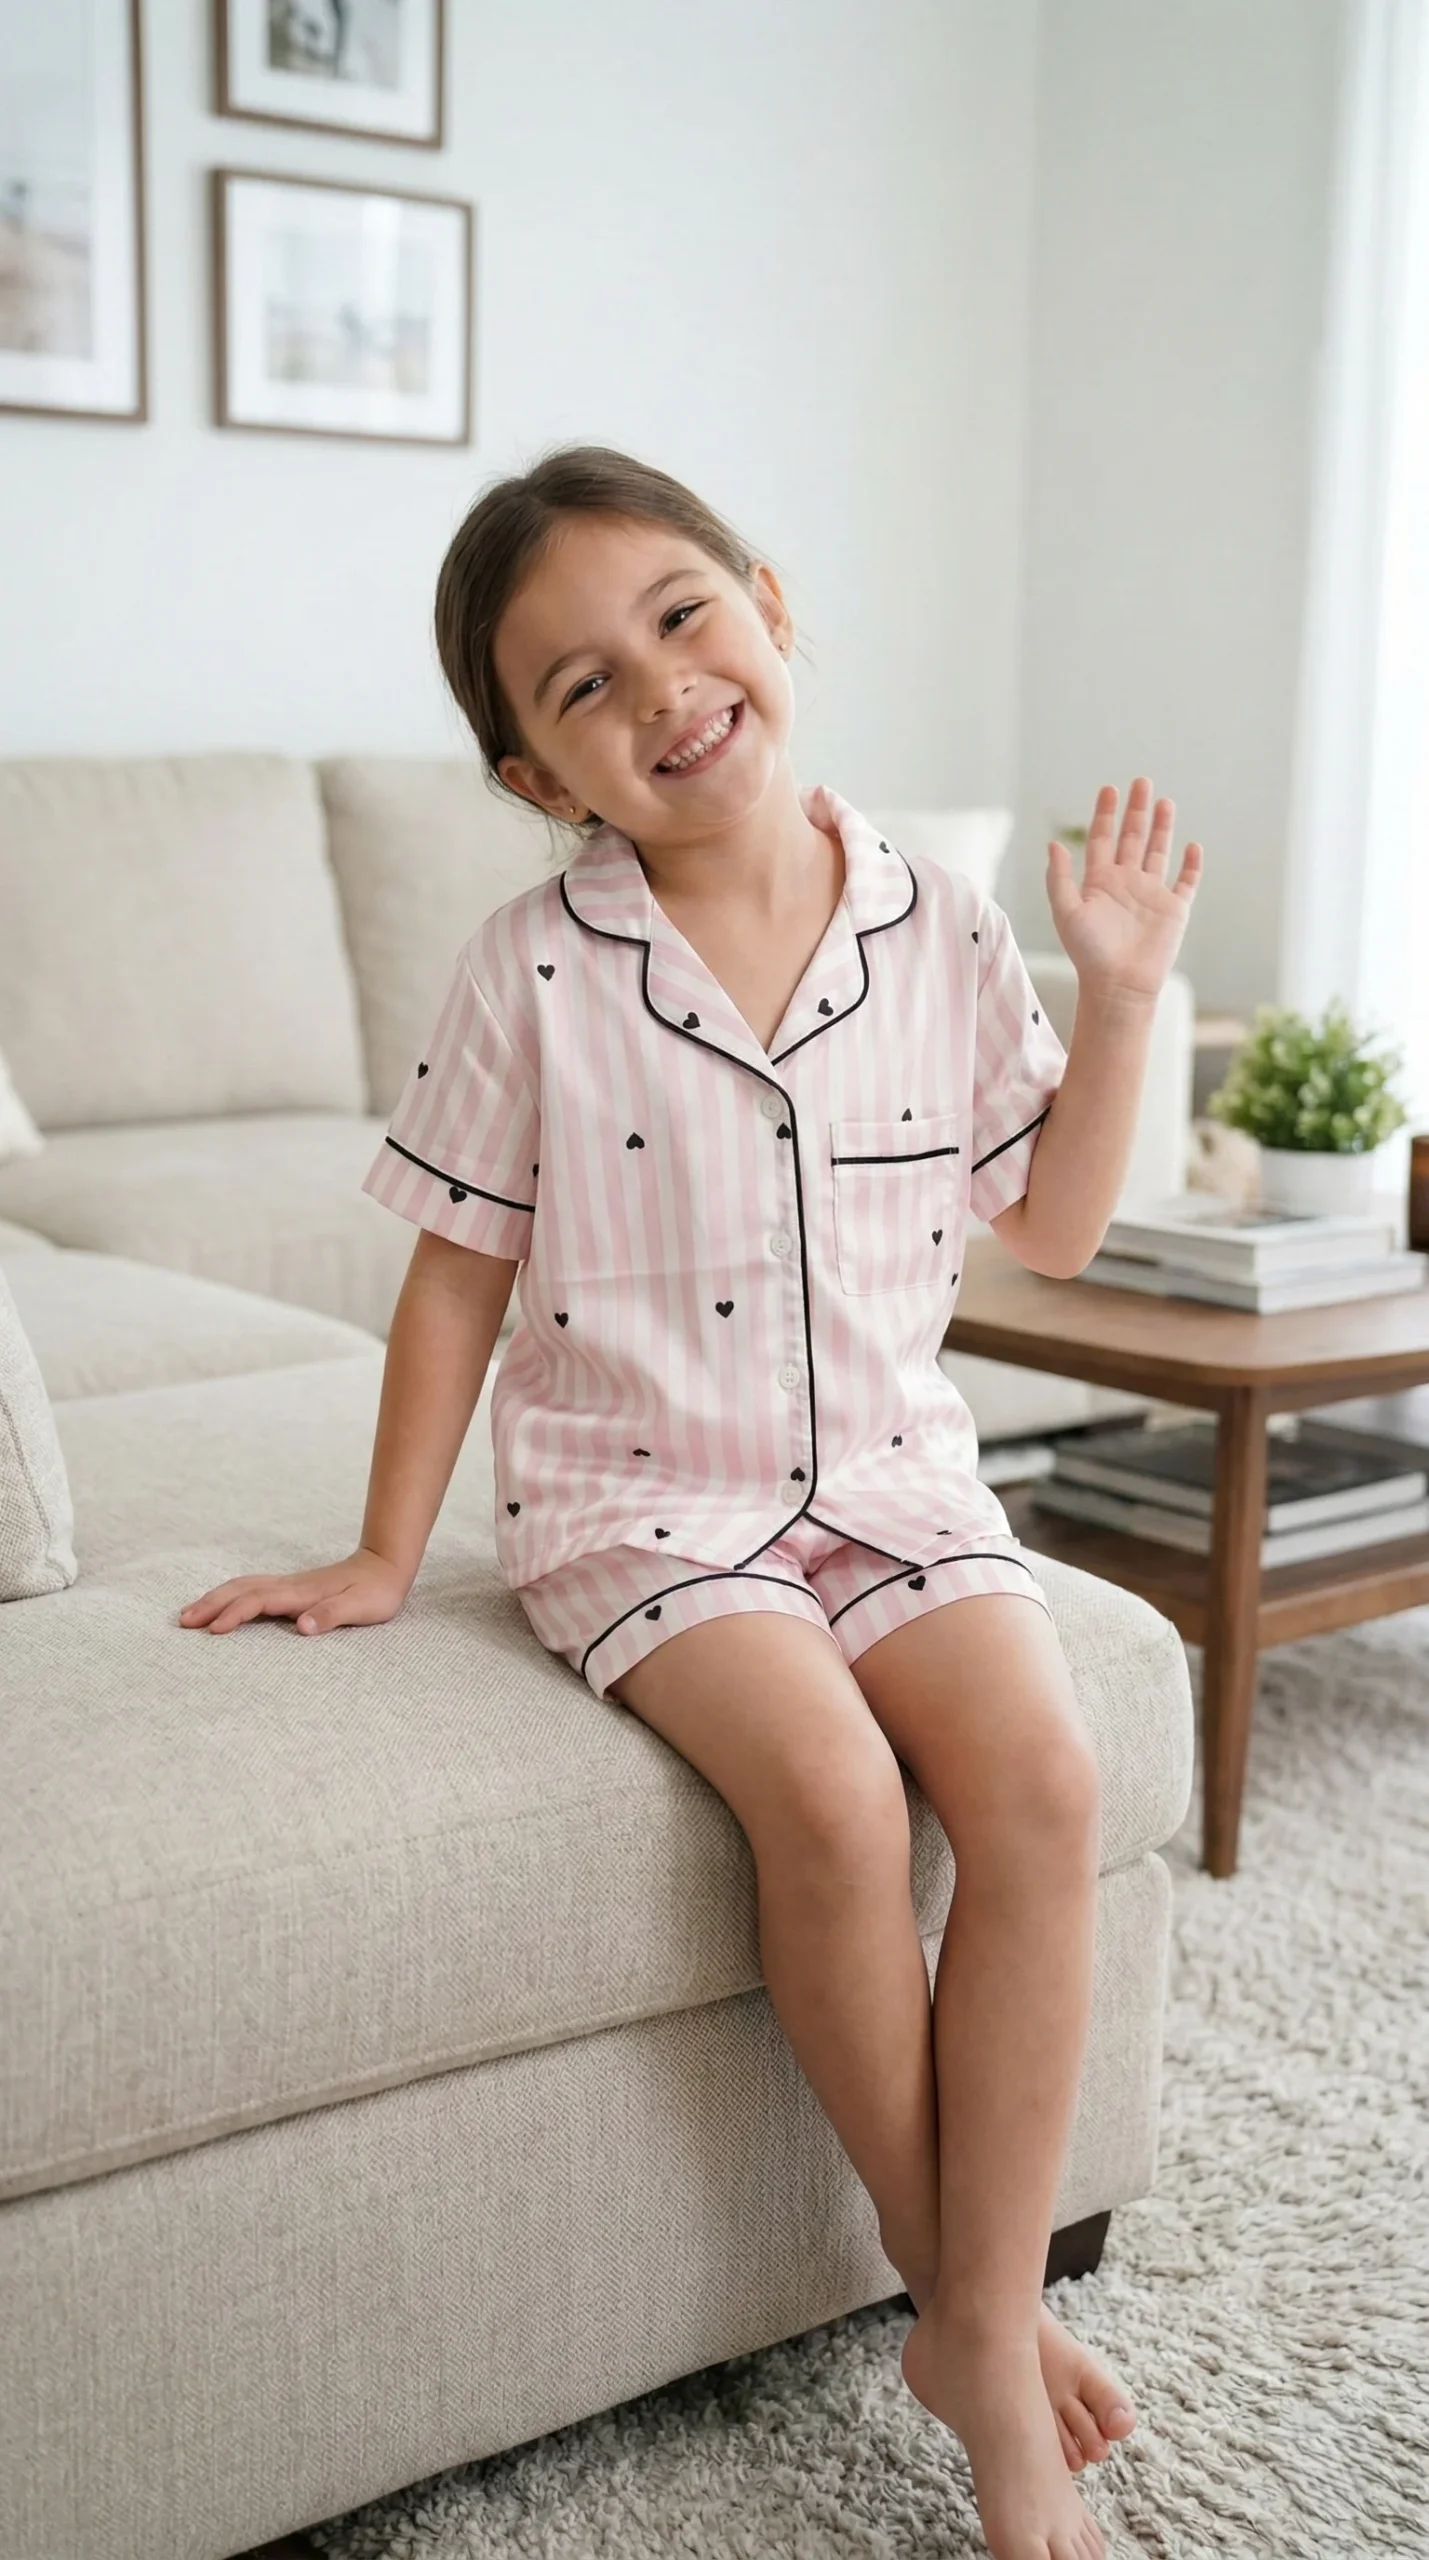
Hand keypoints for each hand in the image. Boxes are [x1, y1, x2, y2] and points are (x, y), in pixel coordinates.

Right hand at [177, 1546, 410, 1635]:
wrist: (385, 1564)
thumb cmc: (376, 1592)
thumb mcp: (361, 1608)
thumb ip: (331, 1615)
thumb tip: (302, 1627)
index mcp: (302, 1593)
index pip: (259, 1601)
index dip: (235, 1614)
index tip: (213, 1630)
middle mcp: (290, 1585)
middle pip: (241, 1590)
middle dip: (210, 1604)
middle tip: (182, 1621)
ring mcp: (288, 1584)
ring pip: (243, 1586)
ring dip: (215, 1598)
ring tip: (189, 1613)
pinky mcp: (291, 1587)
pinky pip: (251, 1588)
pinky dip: (229, 1594)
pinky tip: (221, 1603)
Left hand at [1047, 777, 1201, 1001]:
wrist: (1119, 985)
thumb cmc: (1088, 953)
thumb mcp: (1067, 912)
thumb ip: (1059, 878)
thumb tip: (1053, 844)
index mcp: (1099, 881)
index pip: (1102, 839)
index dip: (1105, 814)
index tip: (1109, 789)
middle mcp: (1126, 883)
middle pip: (1132, 838)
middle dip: (1136, 810)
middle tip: (1141, 782)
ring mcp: (1151, 894)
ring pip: (1158, 852)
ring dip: (1162, 828)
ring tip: (1165, 802)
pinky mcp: (1174, 910)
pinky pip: (1186, 882)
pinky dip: (1192, 865)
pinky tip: (1193, 846)